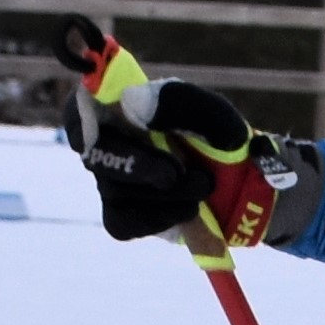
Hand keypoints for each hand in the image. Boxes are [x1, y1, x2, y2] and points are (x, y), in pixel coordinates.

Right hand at [63, 18, 311, 245]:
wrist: (246, 189)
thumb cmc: (226, 143)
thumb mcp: (216, 117)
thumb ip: (179, 102)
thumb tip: (130, 101)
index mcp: (127, 108)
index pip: (80, 108)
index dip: (78, 120)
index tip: (92, 134)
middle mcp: (112, 143)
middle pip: (95, 155)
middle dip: (138, 166)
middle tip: (176, 172)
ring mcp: (113, 182)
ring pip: (114, 192)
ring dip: (164, 194)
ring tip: (202, 186)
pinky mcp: (123, 216)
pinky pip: (122, 222)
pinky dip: (159, 218)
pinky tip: (188, 210)